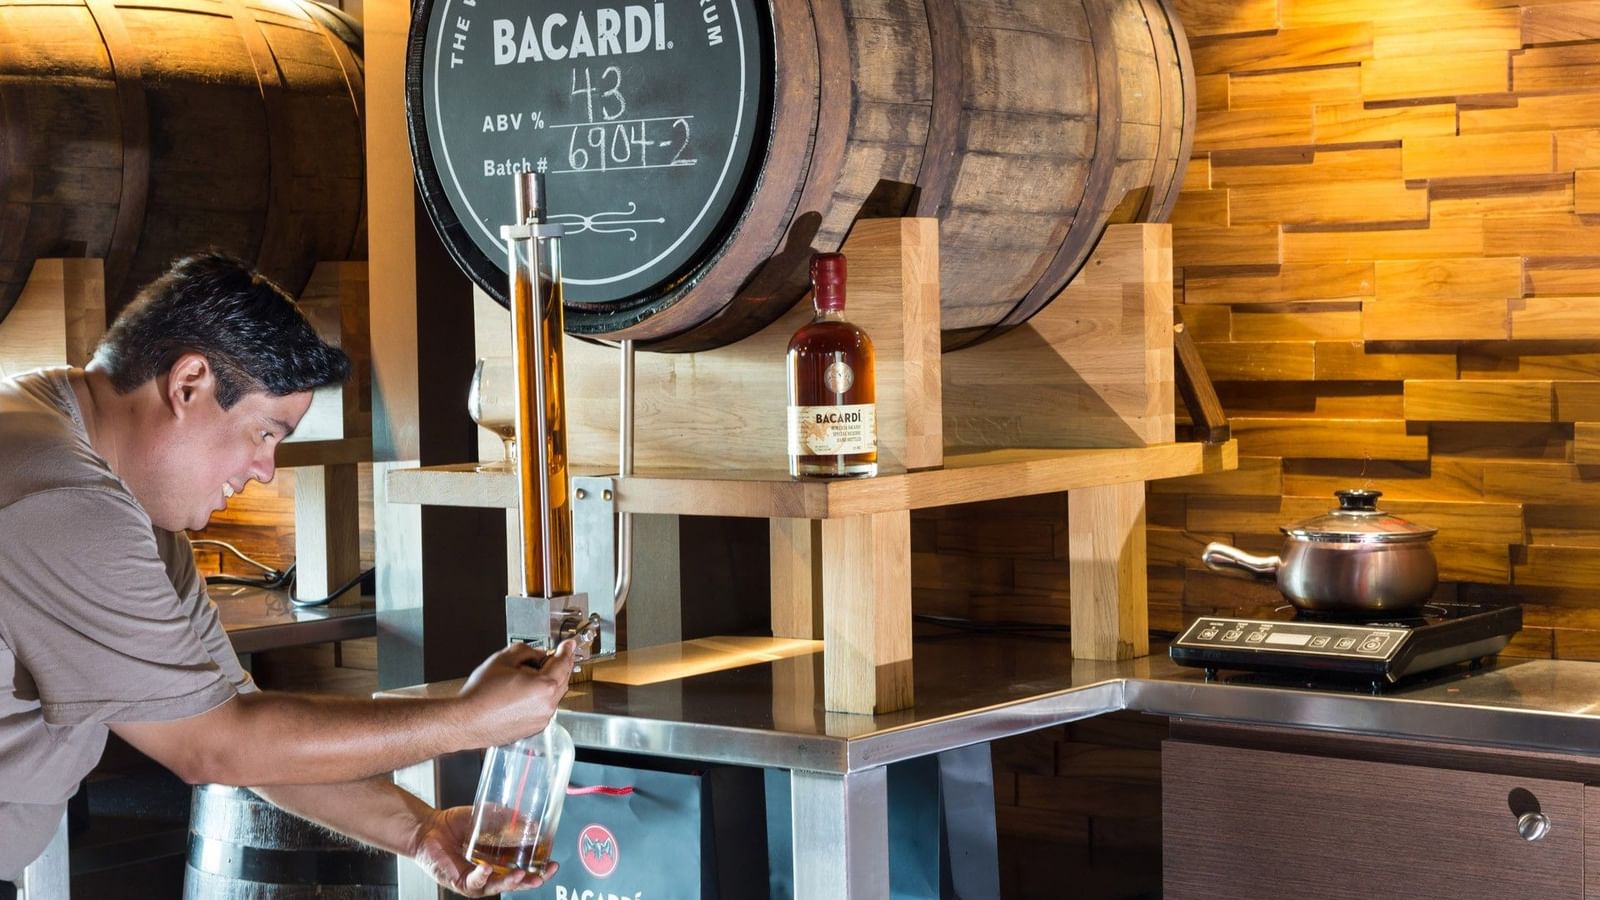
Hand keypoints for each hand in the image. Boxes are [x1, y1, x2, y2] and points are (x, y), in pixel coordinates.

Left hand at [410, 804, 558, 896]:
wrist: (430, 827)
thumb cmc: (456, 824)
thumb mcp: (488, 817)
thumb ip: (509, 819)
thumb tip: (532, 821)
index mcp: (500, 860)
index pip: (525, 868)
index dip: (540, 869)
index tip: (553, 864)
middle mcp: (491, 873)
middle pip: (516, 883)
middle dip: (531, 881)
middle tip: (543, 876)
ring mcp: (476, 880)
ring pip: (497, 887)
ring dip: (510, 882)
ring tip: (520, 874)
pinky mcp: (461, 882)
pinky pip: (474, 883)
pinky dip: (482, 876)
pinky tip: (487, 868)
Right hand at [456, 640, 575, 748]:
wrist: (466, 721)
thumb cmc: (481, 695)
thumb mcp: (503, 659)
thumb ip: (526, 651)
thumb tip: (536, 654)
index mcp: (545, 686)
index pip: (563, 662)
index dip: (566, 650)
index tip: (568, 644)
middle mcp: (547, 706)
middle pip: (562, 679)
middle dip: (558, 665)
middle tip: (549, 656)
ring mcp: (541, 719)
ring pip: (553, 695)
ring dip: (547, 682)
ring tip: (524, 676)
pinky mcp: (532, 728)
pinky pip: (543, 708)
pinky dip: (539, 698)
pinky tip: (520, 693)